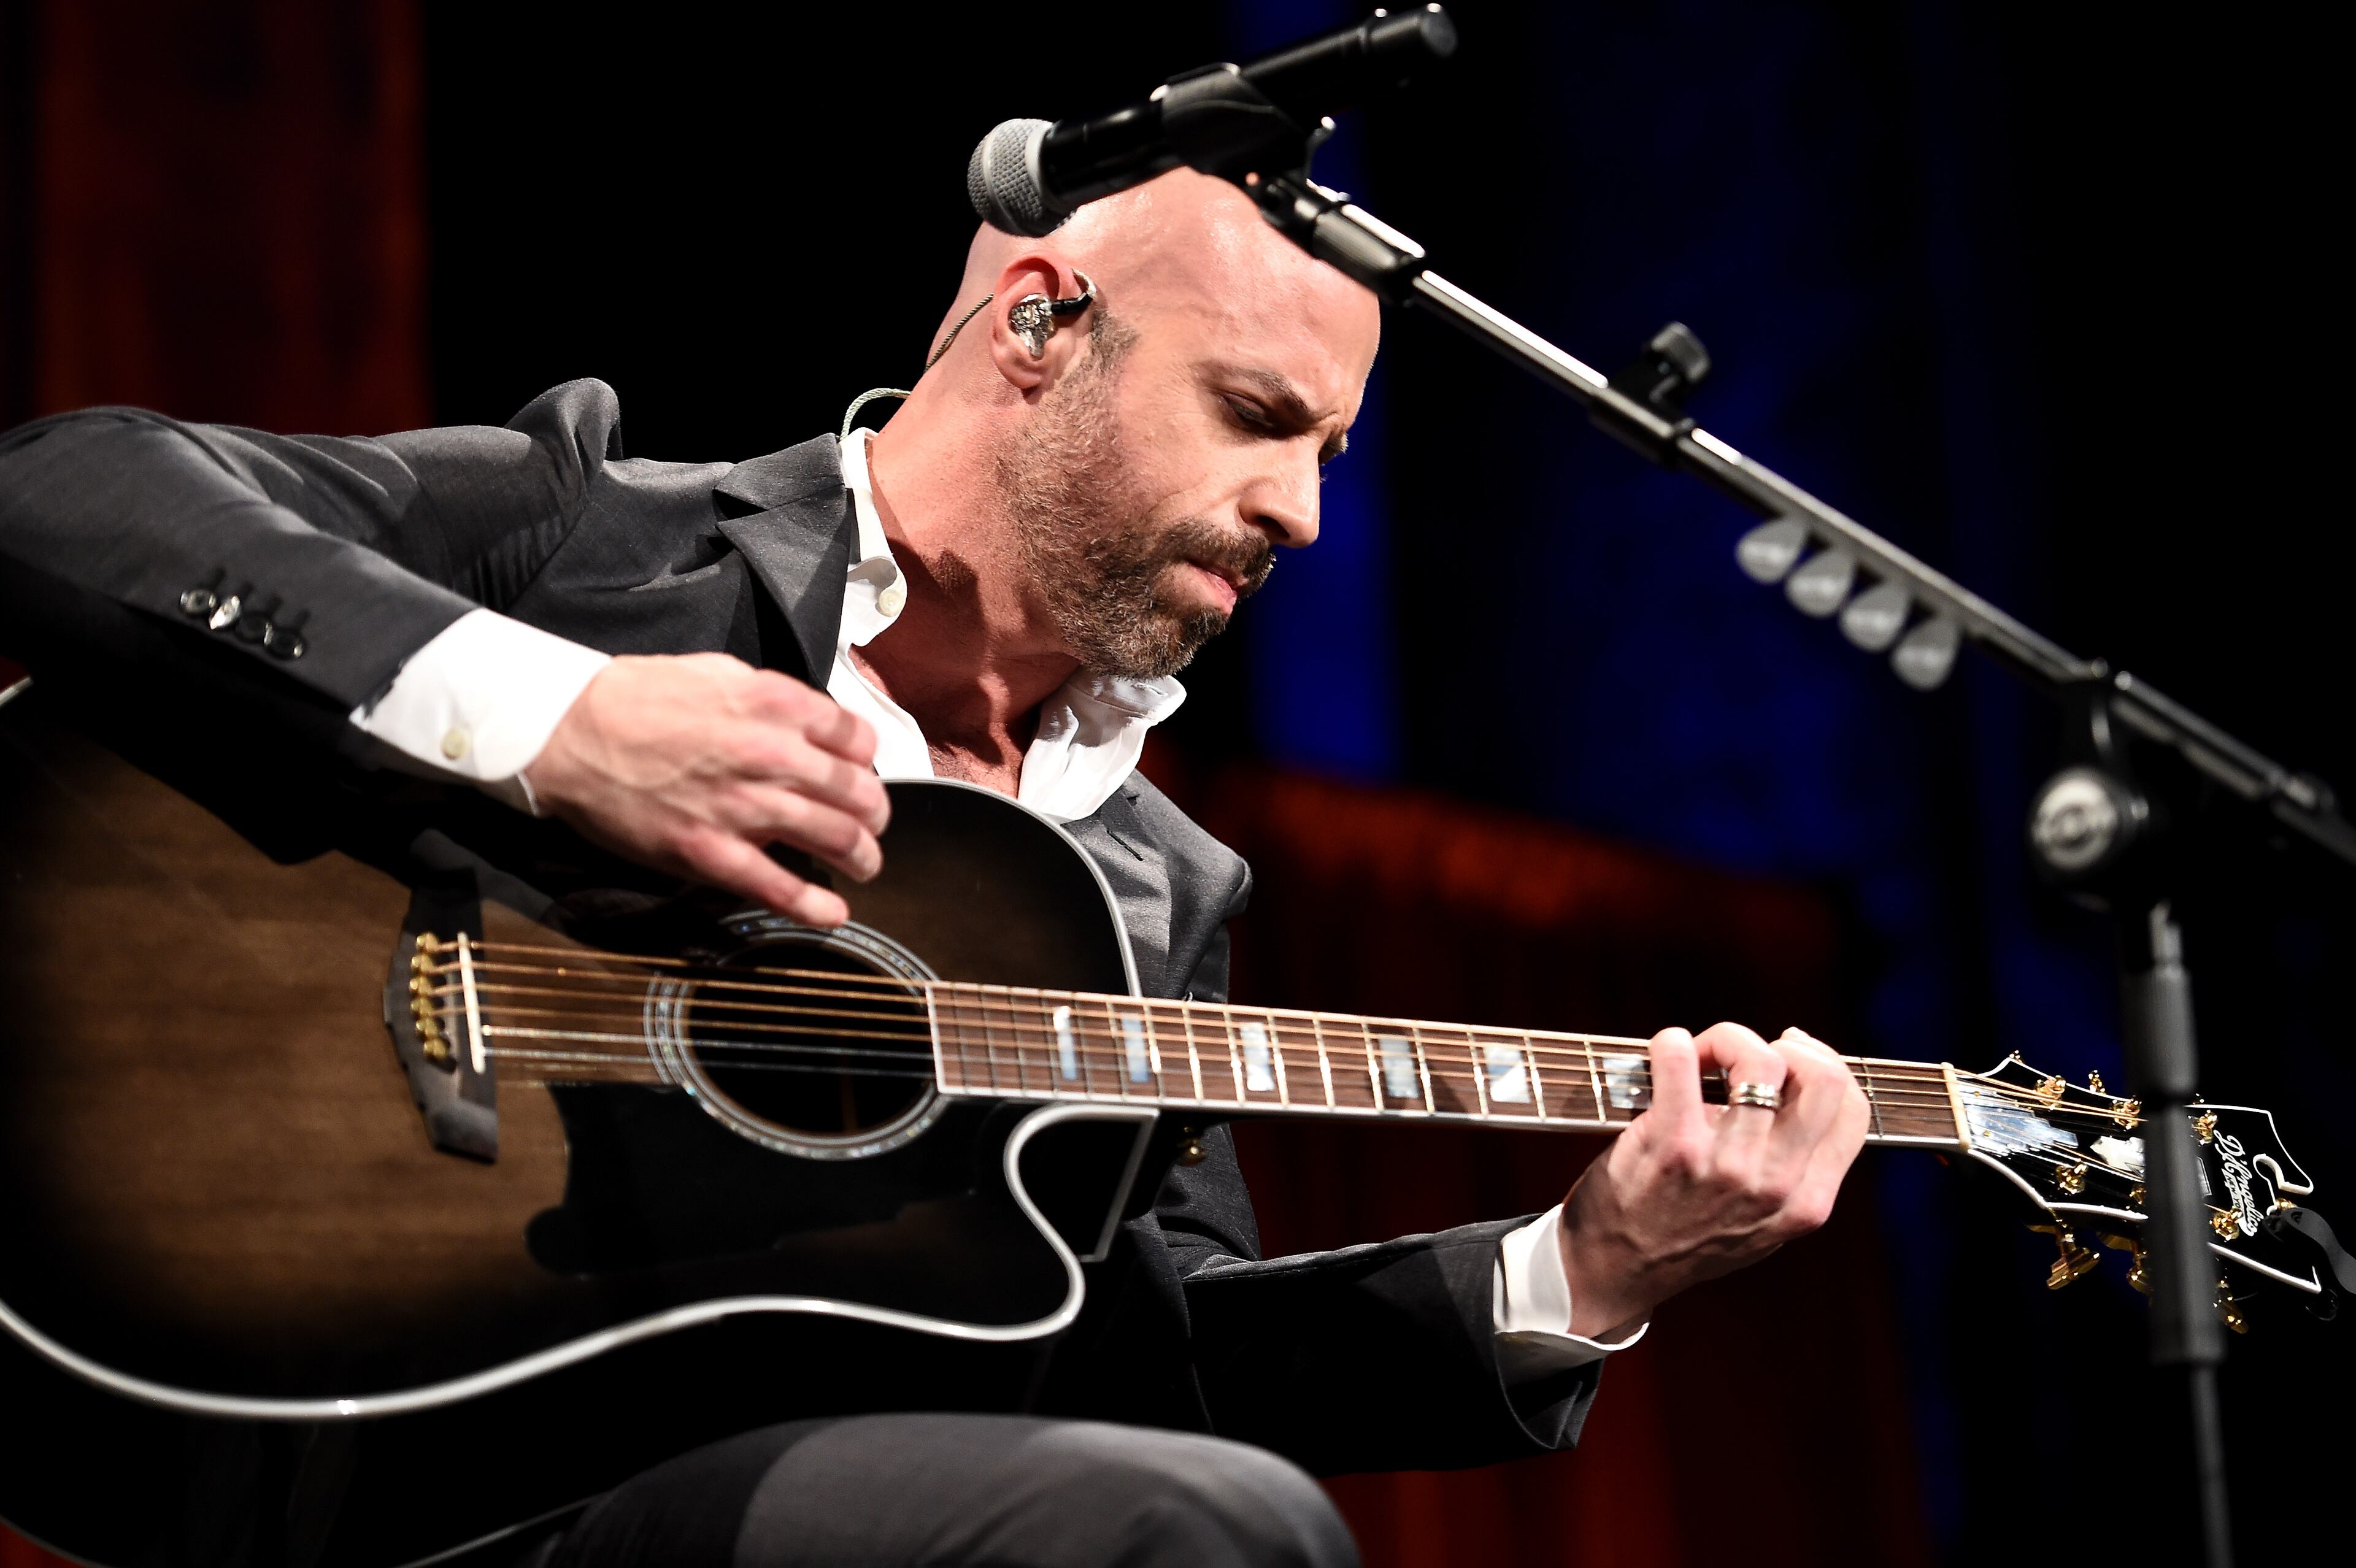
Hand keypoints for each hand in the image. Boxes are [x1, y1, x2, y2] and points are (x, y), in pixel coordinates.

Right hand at [520, 653, 889, 925]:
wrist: (570, 730)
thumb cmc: (636, 697)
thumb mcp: (719, 673)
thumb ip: (773, 698)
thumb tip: (810, 723)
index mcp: (775, 706)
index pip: (857, 738)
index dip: (866, 760)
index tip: (859, 771)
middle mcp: (771, 754)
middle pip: (857, 792)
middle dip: (874, 813)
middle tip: (871, 824)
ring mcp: (743, 806)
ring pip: (834, 837)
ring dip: (861, 856)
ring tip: (864, 864)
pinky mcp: (710, 850)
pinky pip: (779, 886)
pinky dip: (815, 904)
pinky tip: (833, 911)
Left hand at [1557, 1022, 1869, 1336]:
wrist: (1616, 1269)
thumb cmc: (1686, 1234)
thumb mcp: (1763, 1222)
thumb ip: (1792, 1169)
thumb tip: (1798, 1082)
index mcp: (1807, 1201)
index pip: (1853, 1110)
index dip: (1825, 1066)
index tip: (1790, 1056)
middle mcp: (1776, 1185)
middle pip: (1824, 1079)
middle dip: (1787, 1047)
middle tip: (1745, 1054)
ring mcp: (1728, 1165)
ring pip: (1760, 1060)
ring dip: (1725, 1039)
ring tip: (1699, 1056)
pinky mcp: (1674, 1146)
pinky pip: (1681, 1060)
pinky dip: (1672, 1043)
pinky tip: (1666, 1054)